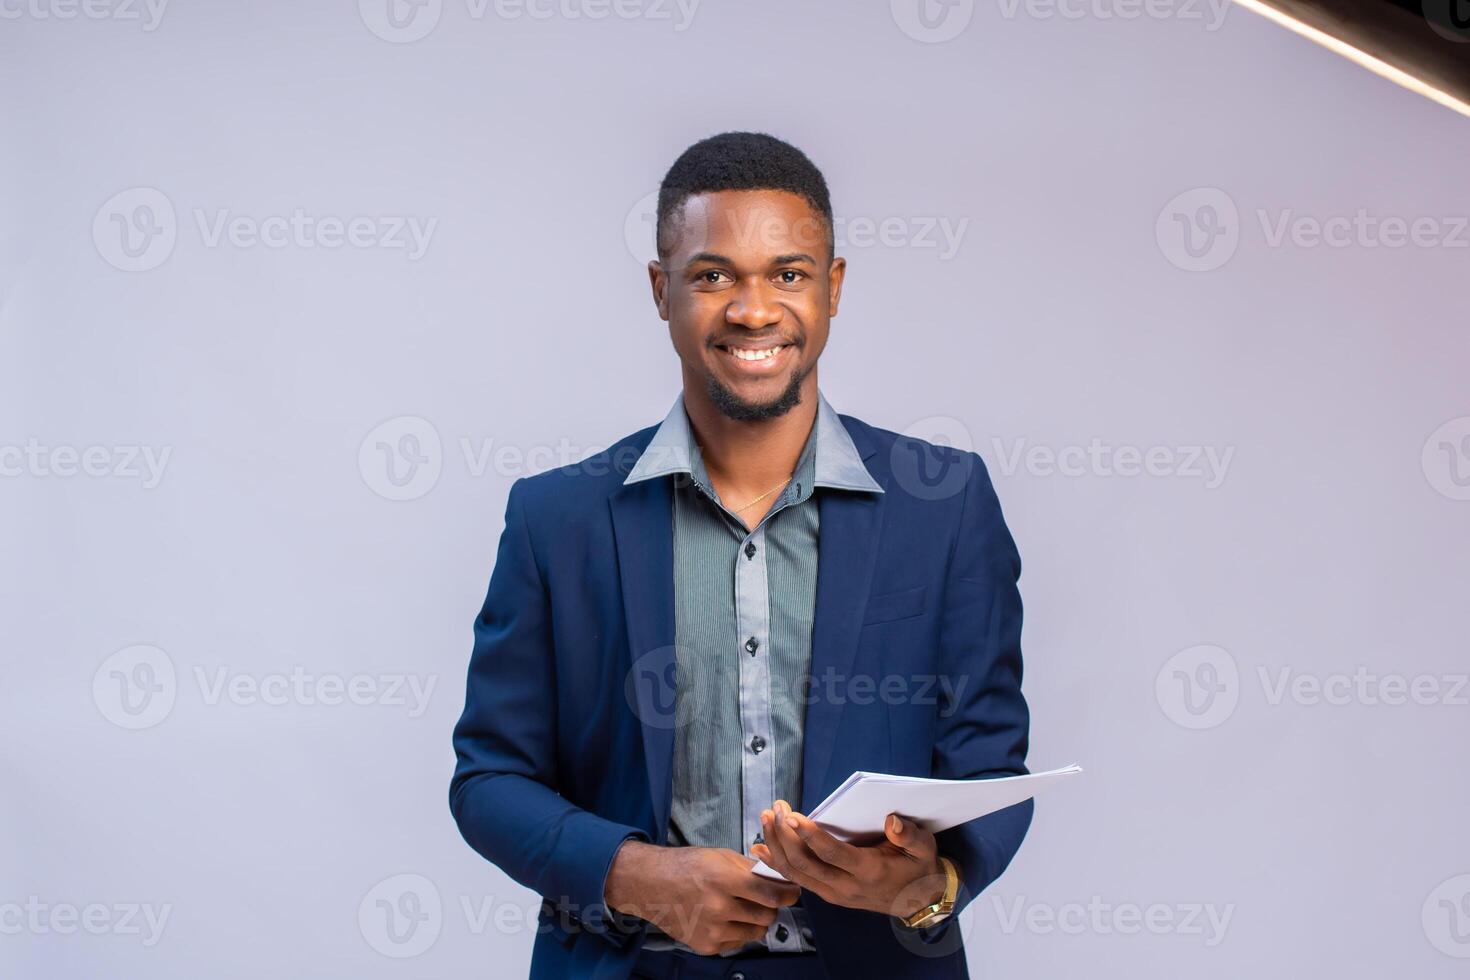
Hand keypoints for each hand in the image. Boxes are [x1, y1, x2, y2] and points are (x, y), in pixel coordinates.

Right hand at [603, 841, 800, 955]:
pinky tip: (725, 918)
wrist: (650, 885)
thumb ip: (750, 869)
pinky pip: (738, 942)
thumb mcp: (719, 856)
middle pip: (767, 916)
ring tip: (744, 907)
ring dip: (757, 920)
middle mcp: (718, 907)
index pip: (771, 894)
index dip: (788, 894)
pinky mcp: (706, 946)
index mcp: (723, 879)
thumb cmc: (686, 866)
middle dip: (772, 907)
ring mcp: (711, 930)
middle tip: (766, 898)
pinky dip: (738, 931)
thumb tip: (780, 879)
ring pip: (756, 932)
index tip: (793, 891)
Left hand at [751, 801, 947, 918]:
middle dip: (785, 835)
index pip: (832, 854)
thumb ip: (910, 835)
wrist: (918, 900)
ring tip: (766, 818)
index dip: (810, 835)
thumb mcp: (924, 848)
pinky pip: (796, 880)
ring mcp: (833, 893)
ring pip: (796, 873)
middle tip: (775, 809)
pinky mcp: (827, 893)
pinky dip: (776, 863)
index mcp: (868, 871)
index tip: (792, 815)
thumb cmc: (918, 867)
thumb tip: (892, 821)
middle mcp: (846, 887)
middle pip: (805, 863)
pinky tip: (761, 848)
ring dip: (776, 846)